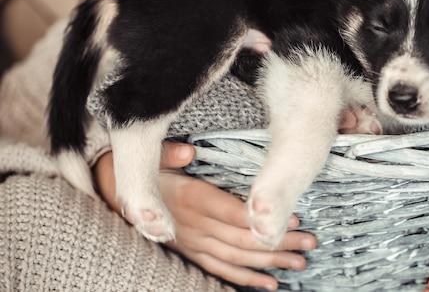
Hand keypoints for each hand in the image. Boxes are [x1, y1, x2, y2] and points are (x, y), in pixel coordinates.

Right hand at [94, 141, 316, 290]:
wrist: (115, 196)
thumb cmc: (143, 173)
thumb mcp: (150, 158)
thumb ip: (170, 154)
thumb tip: (190, 152)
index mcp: (191, 199)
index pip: (234, 214)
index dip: (264, 220)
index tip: (294, 218)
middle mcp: (194, 226)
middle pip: (243, 239)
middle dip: (279, 242)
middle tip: (309, 243)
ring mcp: (192, 244)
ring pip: (237, 259)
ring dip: (270, 262)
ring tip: (299, 262)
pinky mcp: (190, 253)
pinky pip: (220, 271)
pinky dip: (246, 279)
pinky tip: (270, 284)